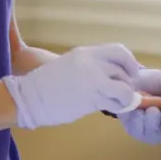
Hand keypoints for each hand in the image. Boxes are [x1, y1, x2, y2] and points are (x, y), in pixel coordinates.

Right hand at [3, 43, 139, 128]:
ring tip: (118, 101)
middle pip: (125, 69)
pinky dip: (119, 106)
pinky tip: (111, 108)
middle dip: (130, 81)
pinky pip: (114, 103)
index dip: (130, 62)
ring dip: (126, 97)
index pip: (119, 51)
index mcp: (87, 53)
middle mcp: (92, 64)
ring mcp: (92, 81)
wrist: (29, 96)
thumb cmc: (49, 82)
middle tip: (126, 90)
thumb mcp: (72, 64)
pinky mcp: (90, 100)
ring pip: (124, 88)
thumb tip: (114, 74)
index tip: (130, 73)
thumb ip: (92, 65)